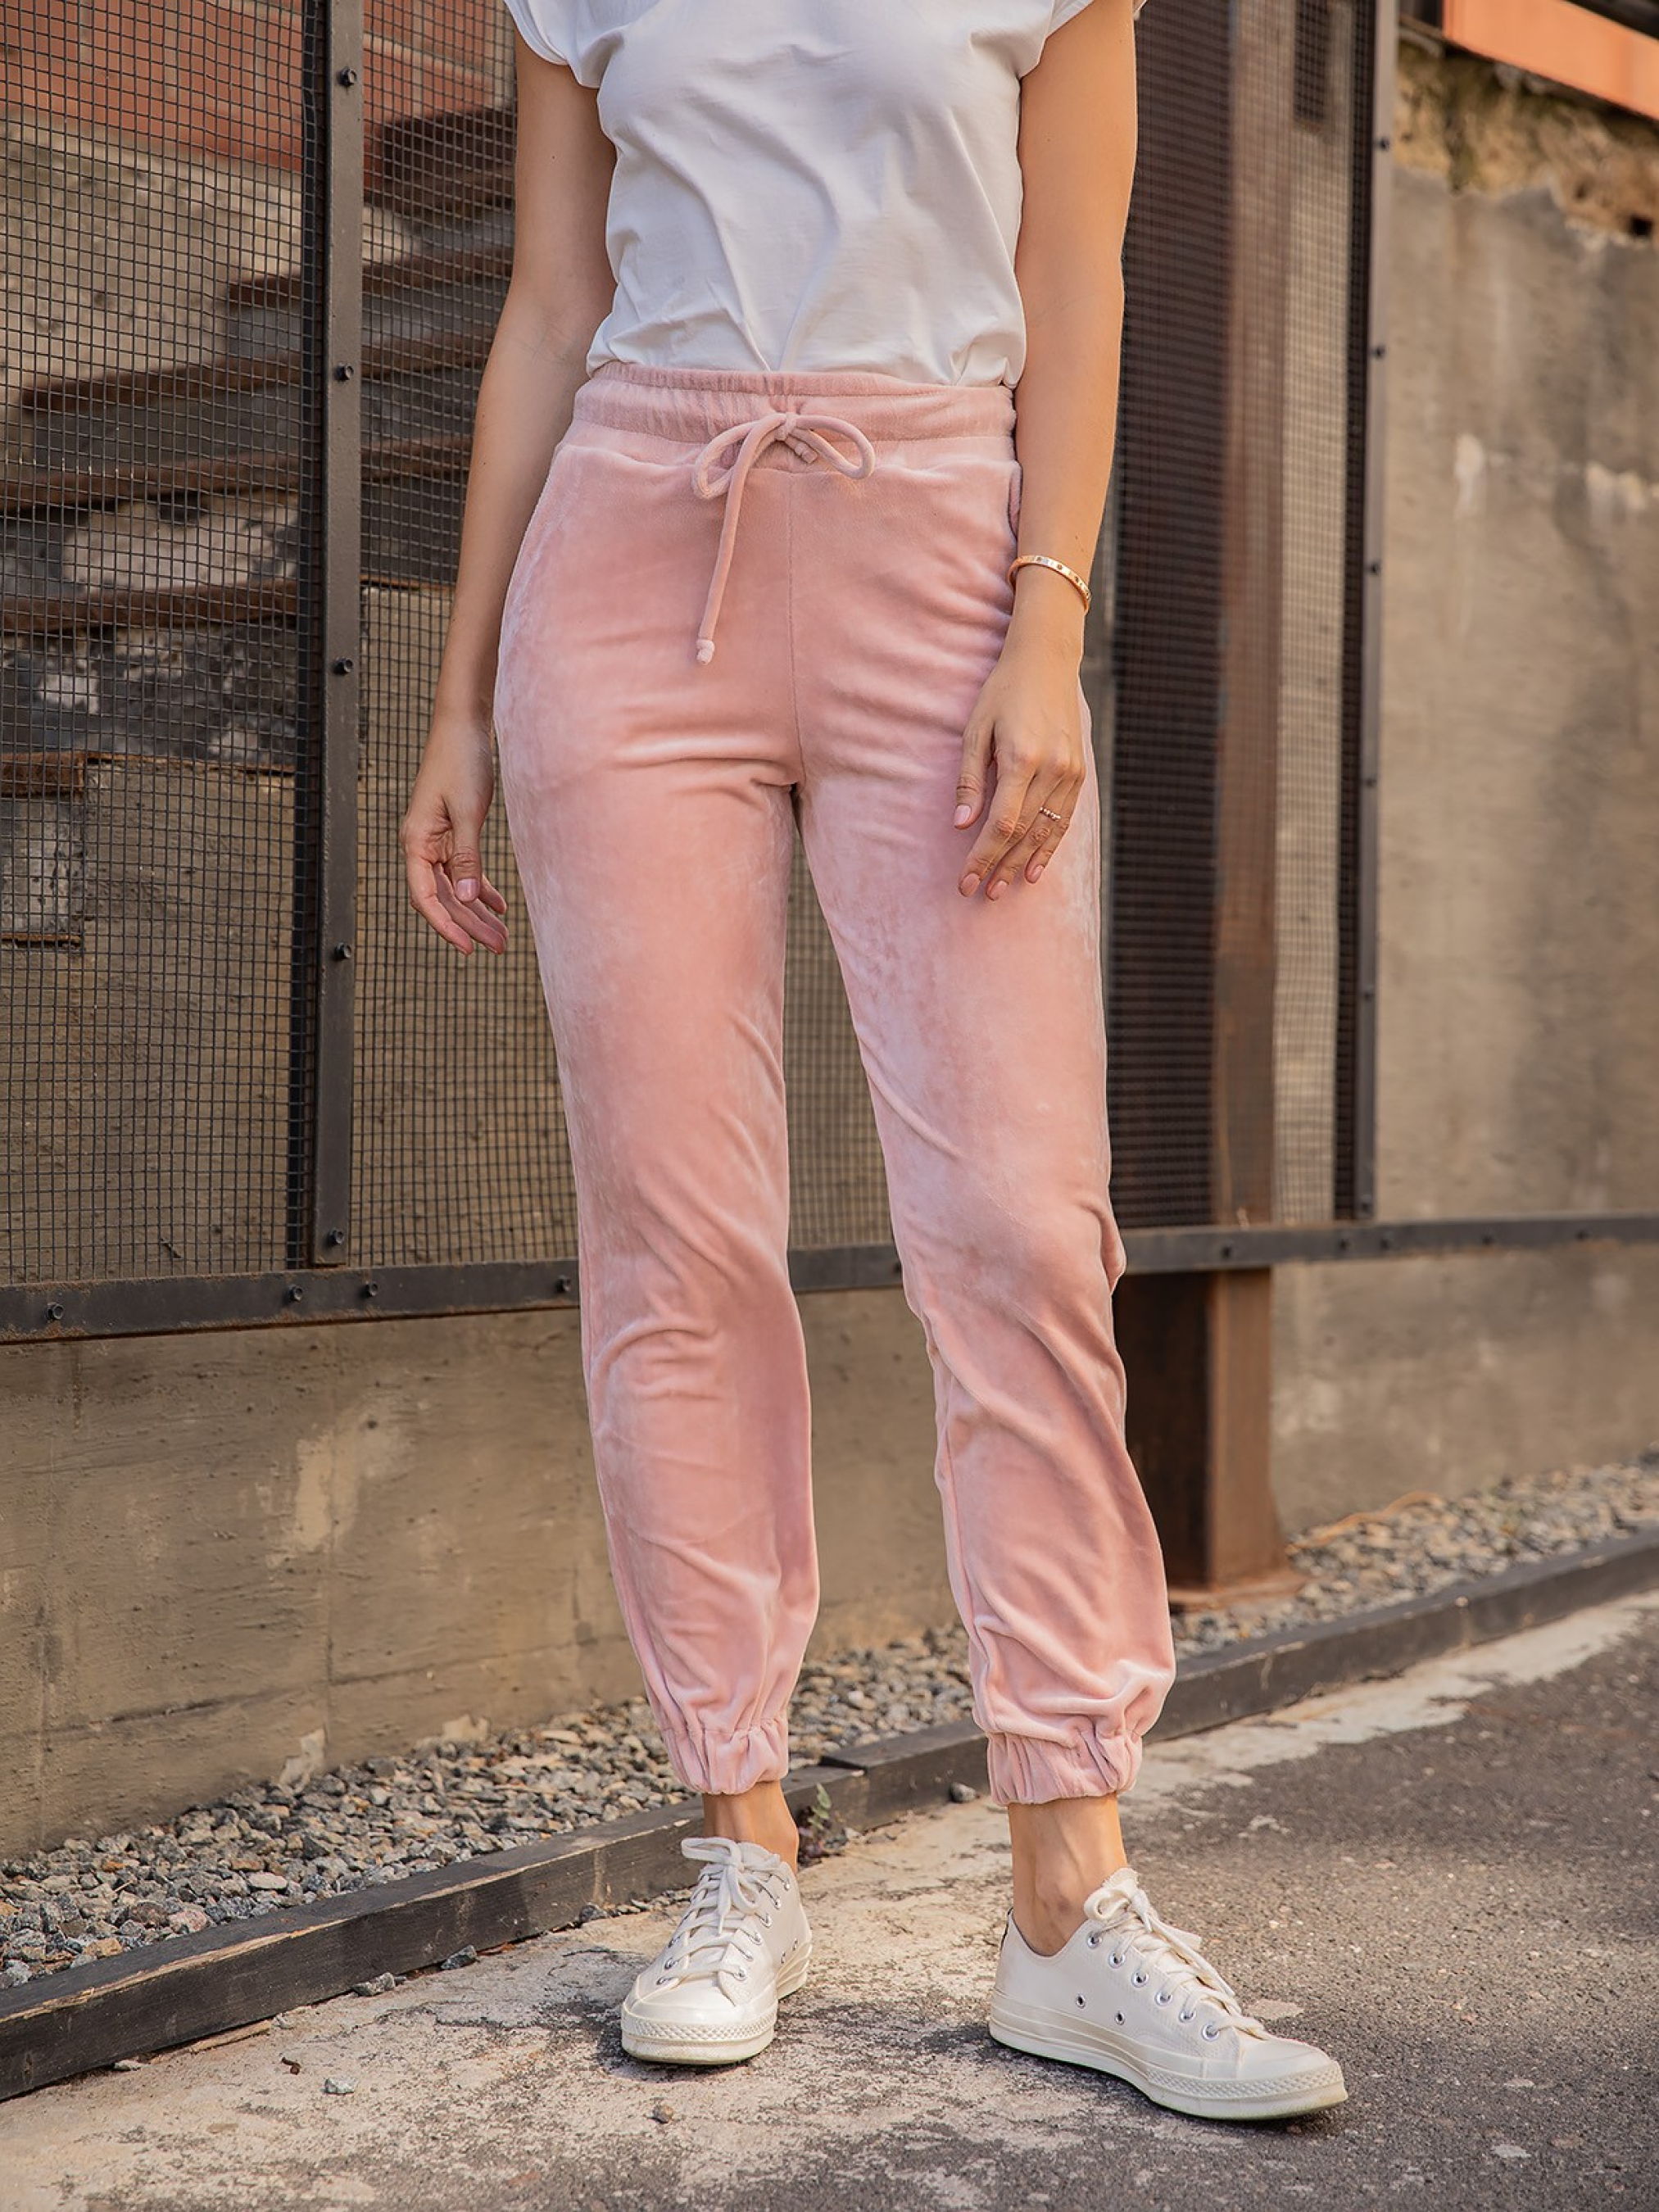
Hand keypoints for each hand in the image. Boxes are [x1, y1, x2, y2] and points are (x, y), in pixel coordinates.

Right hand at [400, 708, 509, 955]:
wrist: (464, 727)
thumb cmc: (463, 762)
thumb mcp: (468, 811)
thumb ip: (468, 857)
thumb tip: (469, 900)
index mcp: (416, 841)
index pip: (426, 897)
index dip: (446, 926)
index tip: (468, 949)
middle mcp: (421, 845)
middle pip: (444, 898)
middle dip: (470, 925)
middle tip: (499, 948)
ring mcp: (436, 841)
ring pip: (455, 888)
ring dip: (477, 912)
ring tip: (502, 936)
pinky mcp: (452, 834)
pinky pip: (464, 871)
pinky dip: (481, 889)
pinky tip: (500, 907)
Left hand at [954, 611, 1085, 900]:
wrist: (1046, 663)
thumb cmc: (1002, 694)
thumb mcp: (975, 730)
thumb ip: (970, 780)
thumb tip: (961, 826)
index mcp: (1022, 758)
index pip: (1002, 824)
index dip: (983, 856)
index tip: (965, 880)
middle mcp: (1052, 769)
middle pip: (1024, 834)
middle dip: (999, 865)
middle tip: (980, 892)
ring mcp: (1071, 772)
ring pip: (1046, 831)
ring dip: (1023, 863)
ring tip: (1003, 888)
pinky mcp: (1079, 772)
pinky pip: (1064, 819)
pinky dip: (1049, 847)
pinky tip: (1034, 869)